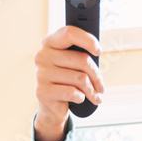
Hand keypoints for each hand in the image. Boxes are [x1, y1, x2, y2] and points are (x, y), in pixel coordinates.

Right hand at [33, 25, 104, 140]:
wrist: (51, 107)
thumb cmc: (66, 81)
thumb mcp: (72, 65)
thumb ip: (80, 55)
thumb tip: (97, 51)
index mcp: (49, 43)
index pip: (69, 33)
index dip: (88, 40)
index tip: (98, 51)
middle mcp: (42, 56)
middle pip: (82, 59)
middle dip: (96, 75)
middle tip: (101, 86)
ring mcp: (40, 74)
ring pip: (80, 78)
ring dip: (91, 90)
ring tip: (94, 95)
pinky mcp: (42, 91)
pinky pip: (72, 92)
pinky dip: (81, 97)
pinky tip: (79, 99)